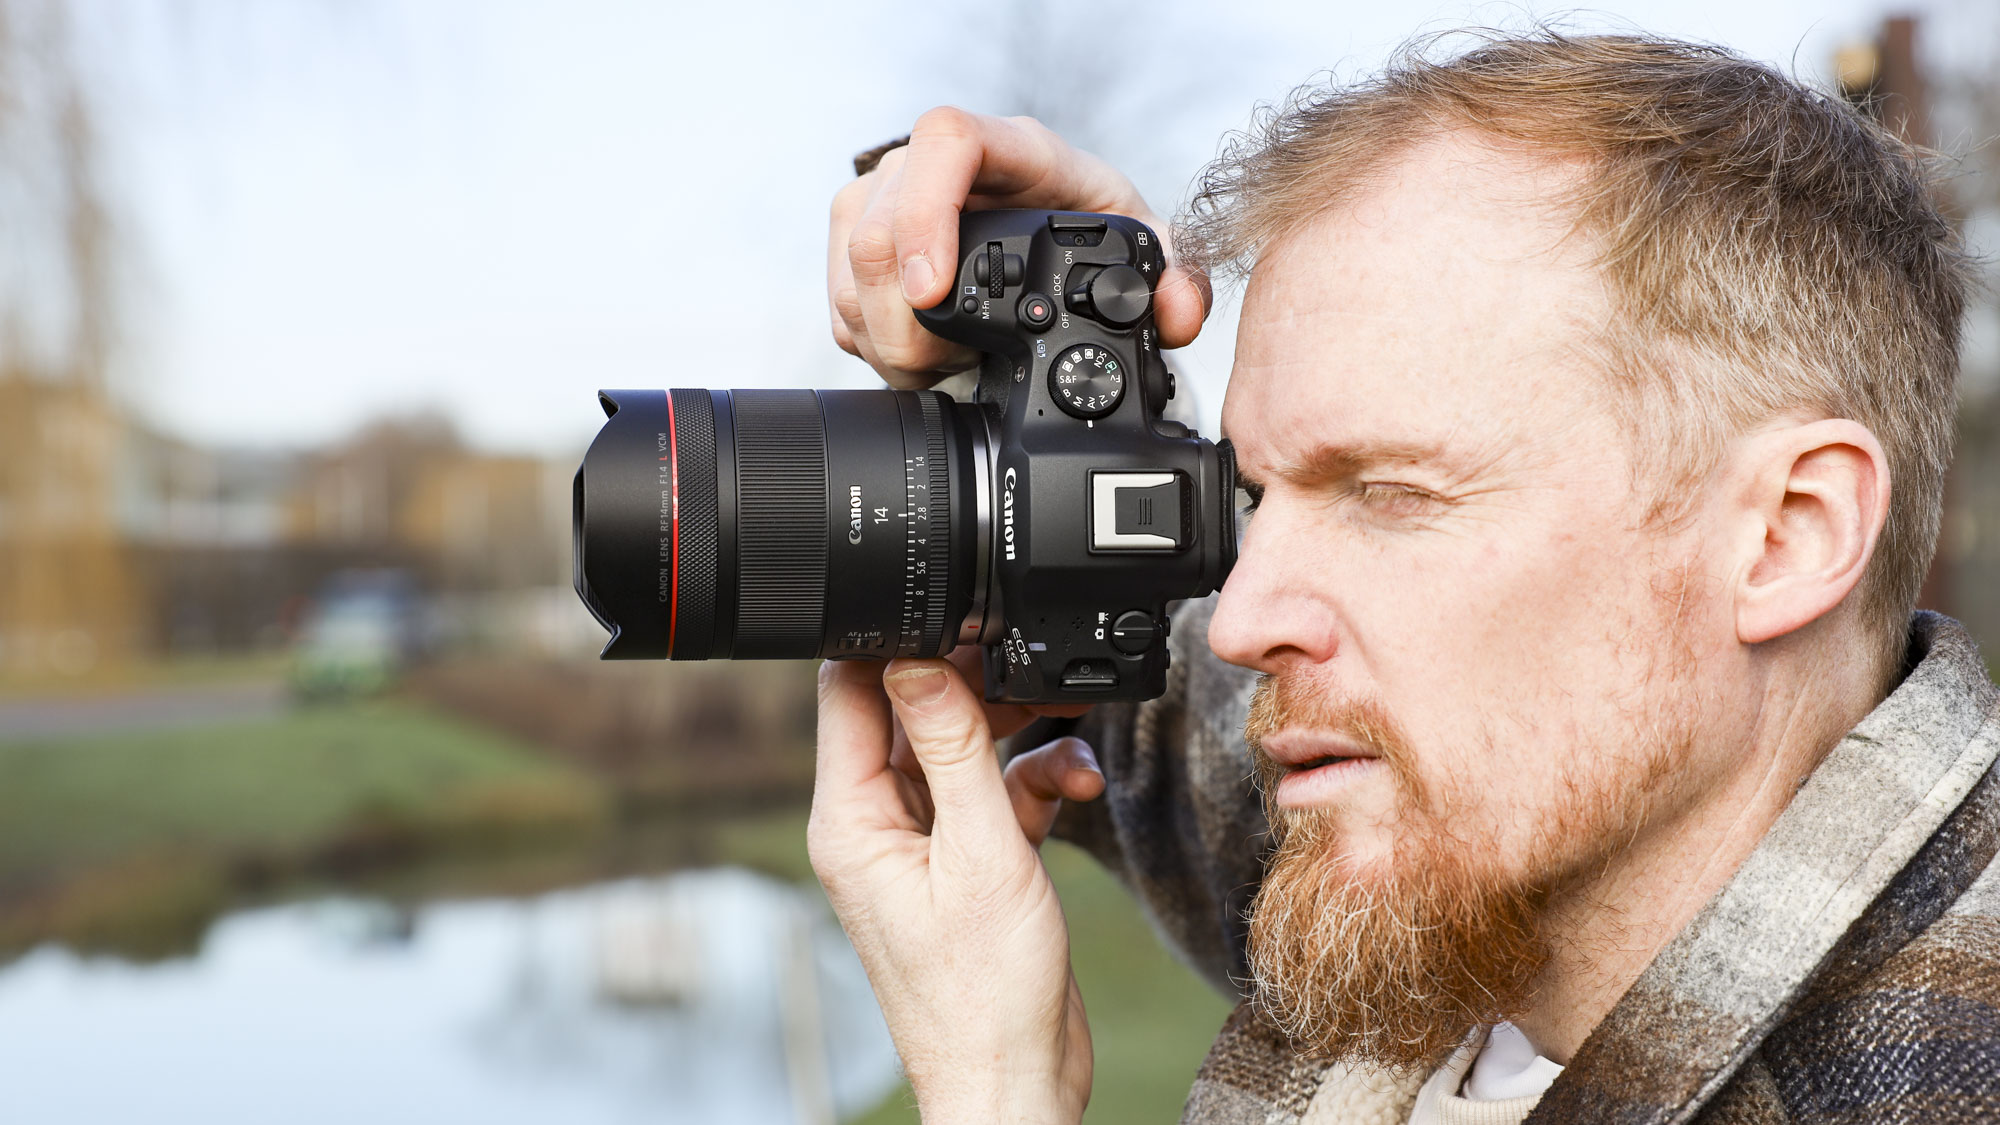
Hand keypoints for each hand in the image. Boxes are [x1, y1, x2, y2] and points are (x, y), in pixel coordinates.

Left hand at [810, 656, 1106, 1124]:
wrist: (1014, 1081)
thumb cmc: (983, 994)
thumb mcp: (980, 852)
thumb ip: (955, 749)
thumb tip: (919, 659)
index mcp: (850, 819)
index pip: (849, 694)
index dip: (893, 643)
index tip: (948, 608)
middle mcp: (874, 825)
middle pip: (909, 713)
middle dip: (972, 684)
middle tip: (1024, 658)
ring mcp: (920, 845)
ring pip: (959, 750)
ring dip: (1015, 732)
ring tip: (1066, 721)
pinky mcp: (964, 864)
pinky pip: (992, 794)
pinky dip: (1036, 780)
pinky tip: (1076, 782)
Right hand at [829, 107, 1211, 387]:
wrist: (1049, 230)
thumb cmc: (1089, 224)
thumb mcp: (1142, 245)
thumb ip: (1173, 279)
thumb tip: (1178, 311)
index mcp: (1011, 149)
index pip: (946, 142)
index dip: (926, 213)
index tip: (931, 291)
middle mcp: (933, 164)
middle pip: (877, 228)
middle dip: (908, 322)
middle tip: (955, 365)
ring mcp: (886, 198)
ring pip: (848, 273)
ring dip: (891, 341)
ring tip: (948, 365)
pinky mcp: (857, 239)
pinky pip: (839, 299)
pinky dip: (874, 344)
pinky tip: (922, 356)